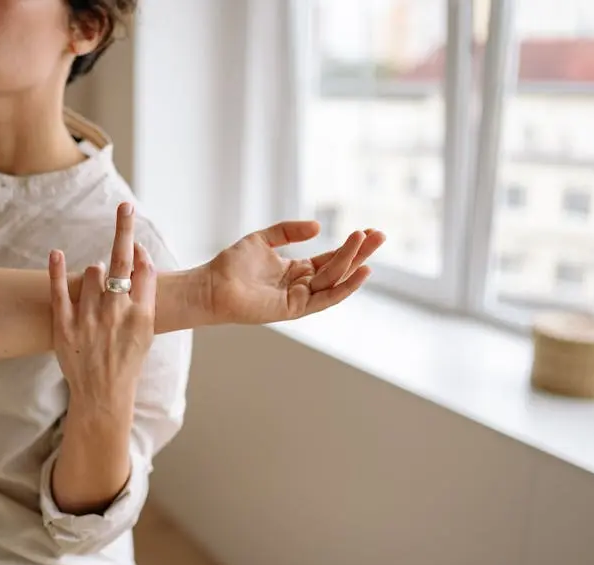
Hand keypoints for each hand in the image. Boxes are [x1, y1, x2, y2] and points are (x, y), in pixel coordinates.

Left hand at [48, 203, 156, 406]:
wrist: (103, 394)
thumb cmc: (128, 359)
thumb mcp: (147, 329)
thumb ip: (145, 293)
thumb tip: (138, 254)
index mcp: (142, 316)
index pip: (144, 269)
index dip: (139, 249)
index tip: (133, 232)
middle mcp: (117, 314)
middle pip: (120, 262)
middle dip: (124, 230)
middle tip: (125, 207)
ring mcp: (90, 319)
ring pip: (92, 273)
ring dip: (95, 274)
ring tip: (97, 297)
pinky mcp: (65, 325)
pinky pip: (59, 290)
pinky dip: (56, 270)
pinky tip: (55, 253)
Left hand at [206, 221, 384, 324]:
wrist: (211, 286)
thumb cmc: (232, 265)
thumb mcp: (262, 239)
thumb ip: (289, 231)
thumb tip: (318, 226)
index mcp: (296, 270)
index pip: (331, 259)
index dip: (350, 246)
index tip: (368, 231)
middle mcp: (301, 285)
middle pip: (338, 268)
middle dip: (360, 252)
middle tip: (381, 234)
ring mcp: (300, 298)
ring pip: (334, 280)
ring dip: (352, 261)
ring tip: (367, 241)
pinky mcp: (294, 309)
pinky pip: (325, 298)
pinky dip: (344, 286)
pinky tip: (360, 272)